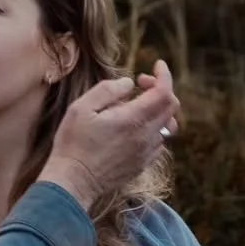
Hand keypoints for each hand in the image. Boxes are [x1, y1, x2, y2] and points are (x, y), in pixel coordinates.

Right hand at [40, 60, 179, 211]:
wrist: (73, 181)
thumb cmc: (73, 143)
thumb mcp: (82, 108)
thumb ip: (108, 90)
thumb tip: (129, 84)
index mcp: (133, 120)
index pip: (164, 92)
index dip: (165, 75)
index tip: (158, 64)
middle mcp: (145, 137)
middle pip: (171, 107)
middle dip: (161, 88)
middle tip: (141, 83)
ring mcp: (146, 153)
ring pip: (168, 126)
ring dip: (160, 110)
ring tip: (139, 106)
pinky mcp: (142, 165)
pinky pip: (160, 142)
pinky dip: (155, 128)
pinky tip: (136, 127)